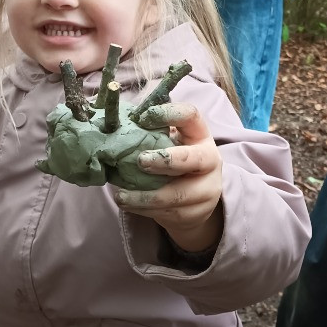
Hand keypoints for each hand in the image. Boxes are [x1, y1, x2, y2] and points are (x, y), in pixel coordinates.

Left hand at [115, 102, 222, 252]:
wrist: (196, 198)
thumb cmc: (174, 162)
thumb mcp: (168, 143)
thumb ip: (150, 134)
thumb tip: (116, 125)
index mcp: (200, 135)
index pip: (190, 116)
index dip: (169, 113)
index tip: (142, 117)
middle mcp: (210, 160)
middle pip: (193, 158)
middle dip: (165, 160)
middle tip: (140, 161)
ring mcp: (207, 188)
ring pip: (177, 194)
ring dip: (146, 196)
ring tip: (121, 196)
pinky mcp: (198, 212)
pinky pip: (169, 213)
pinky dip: (145, 210)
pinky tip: (129, 205)